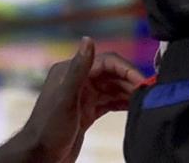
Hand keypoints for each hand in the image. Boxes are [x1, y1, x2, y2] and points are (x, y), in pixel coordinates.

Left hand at [10, 37, 144, 162]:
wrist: (40, 158)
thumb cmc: (48, 129)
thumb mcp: (65, 99)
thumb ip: (78, 70)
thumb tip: (88, 38)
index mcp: (71, 71)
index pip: (106, 62)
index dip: (126, 69)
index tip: (142, 80)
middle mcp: (78, 81)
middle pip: (111, 74)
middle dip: (130, 81)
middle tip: (149, 90)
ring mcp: (83, 97)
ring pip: (112, 88)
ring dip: (128, 92)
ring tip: (145, 98)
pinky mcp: (87, 112)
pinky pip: (109, 102)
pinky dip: (121, 103)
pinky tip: (133, 106)